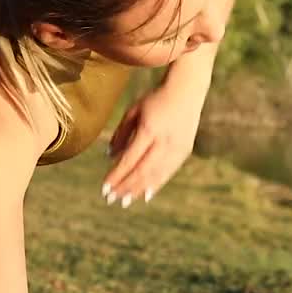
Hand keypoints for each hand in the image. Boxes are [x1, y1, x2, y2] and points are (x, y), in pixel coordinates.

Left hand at [101, 80, 203, 206]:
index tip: (104, 187)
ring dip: (139, 189)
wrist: (187, 90)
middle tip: (111, 199)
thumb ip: (121, 134)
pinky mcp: (185, 150)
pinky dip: (156, 184)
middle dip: (125, 187)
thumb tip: (109, 156)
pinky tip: (146, 195)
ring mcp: (177, 147)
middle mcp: (165, 141)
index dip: (117, 175)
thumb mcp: (134, 111)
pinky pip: (168, 172)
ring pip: (156, 174)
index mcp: (150, 129)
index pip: (130, 159)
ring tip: (125, 201)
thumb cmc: (155, 100)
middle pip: (142, 170)